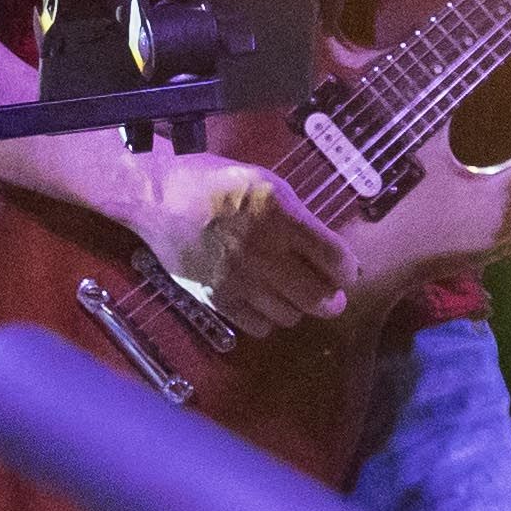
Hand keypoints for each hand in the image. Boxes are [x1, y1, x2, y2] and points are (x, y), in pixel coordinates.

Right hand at [127, 148, 355, 336]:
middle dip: (332, 298)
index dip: (347, 270)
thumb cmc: (218, 184)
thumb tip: (329, 251)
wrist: (162, 199)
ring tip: (294, 294)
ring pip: (289, 315)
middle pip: (316, 295)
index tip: (348, 273)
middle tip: (332, 295)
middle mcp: (262, 251)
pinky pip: (257, 326)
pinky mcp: (216, 298)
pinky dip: (269, 320)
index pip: (332, 256)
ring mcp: (238, 279)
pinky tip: (266, 303)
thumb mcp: (268, 184)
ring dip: (299, 307)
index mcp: (280, 215)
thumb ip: (299, 218)